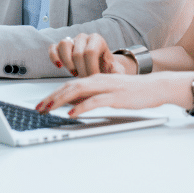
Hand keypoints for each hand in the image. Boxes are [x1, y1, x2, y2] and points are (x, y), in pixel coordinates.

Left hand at [35, 71, 193, 116]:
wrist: (155, 86)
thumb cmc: (132, 91)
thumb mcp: (108, 92)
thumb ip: (91, 96)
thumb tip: (73, 106)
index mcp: (94, 79)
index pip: (68, 85)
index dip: (53, 94)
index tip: (41, 103)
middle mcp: (97, 80)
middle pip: (68, 87)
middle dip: (51, 97)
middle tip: (38, 107)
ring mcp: (106, 87)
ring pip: (77, 91)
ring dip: (60, 101)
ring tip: (49, 109)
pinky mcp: (115, 96)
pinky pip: (94, 101)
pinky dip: (81, 107)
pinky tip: (72, 113)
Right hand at [48, 33, 133, 76]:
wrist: (100, 68)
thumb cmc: (107, 69)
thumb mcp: (116, 71)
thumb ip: (118, 72)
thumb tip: (115, 72)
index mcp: (98, 40)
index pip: (90, 52)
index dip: (90, 68)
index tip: (93, 79)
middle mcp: (84, 37)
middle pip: (77, 52)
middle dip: (81, 70)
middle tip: (86, 80)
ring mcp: (71, 41)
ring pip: (64, 44)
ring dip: (68, 63)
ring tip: (75, 73)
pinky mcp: (61, 47)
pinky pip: (53, 48)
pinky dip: (54, 57)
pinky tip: (59, 66)